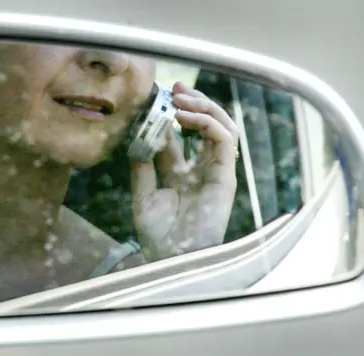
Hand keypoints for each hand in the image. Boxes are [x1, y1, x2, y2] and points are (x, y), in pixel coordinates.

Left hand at [131, 81, 238, 261]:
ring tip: (180, 97)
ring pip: (220, 126)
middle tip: (173, 87)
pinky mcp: (226, 175)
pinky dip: (207, 122)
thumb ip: (142, 167)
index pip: (178, 136)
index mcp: (180, 174)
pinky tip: (184, 116)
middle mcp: (200, 169)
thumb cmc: (158, 236)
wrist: (173, 259)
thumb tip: (137, 139)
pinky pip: (225, 139)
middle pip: (203, 125)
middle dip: (190, 102)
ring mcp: (215, 171)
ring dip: (202, 106)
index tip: (152, 98)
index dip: (166, 115)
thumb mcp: (143, 195)